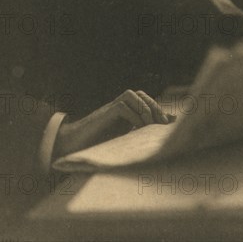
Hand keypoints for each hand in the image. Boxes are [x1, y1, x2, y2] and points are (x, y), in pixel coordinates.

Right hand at [53, 89, 174, 157]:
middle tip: (161, 124)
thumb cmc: (101, 144)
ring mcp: (110, 109)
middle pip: (140, 94)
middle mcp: (118, 106)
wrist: (75, 146)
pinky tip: (138, 128)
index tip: (166, 124)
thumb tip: (168, 125)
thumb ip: (142, 130)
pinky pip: (122, 107)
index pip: (144, 99)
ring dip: (144, 108)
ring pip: (131, 95)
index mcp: (125, 111)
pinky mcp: (104, 114)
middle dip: (153, 107)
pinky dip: (133, 116)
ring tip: (150, 125)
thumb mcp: (126, 138)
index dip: (156, 108)